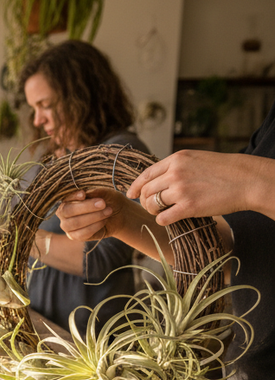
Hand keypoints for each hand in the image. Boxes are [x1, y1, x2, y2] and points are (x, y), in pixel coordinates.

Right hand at [57, 188, 135, 241]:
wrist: (118, 216)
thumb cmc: (108, 201)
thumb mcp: (106, 193)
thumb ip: (97, 192)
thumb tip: (88, 192)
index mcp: (67, 200)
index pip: (65, 198)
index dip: (73, 197)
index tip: (84, 194)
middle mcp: (64, 213)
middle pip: (67, 211)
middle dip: (85, 207)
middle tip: (103, 203)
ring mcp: (67, 226)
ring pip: (75, 223)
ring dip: (93, 217)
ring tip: (108, 212)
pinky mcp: (75, 236)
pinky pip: (81, 234)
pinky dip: (94, 227)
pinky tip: (104, 221)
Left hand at [126, 150, 274, 224]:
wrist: (247, 180)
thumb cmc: (224, 171)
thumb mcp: (196, 159)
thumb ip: (176, 167)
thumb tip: (157, 180)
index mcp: (176, 159)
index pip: (146, 174)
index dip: (135, 186)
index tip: (131, 194)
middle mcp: (175, 173)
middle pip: (146, 191)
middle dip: (145, 201)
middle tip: (151, 206)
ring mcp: (181, 190)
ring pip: (152, 204)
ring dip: (153, 210)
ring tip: (161, 212)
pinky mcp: (189, 207)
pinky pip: (162, 218)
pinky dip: (162, 220)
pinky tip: (168, 219)